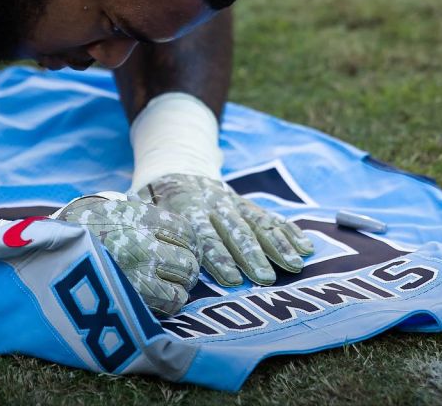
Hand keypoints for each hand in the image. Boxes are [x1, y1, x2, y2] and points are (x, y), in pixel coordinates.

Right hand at [57, 194, 199, 315]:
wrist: (47, 250)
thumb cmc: (77, 227)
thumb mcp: (106, 204)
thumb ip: (132, 205)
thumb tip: (145, 202)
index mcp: (141, 217)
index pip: (186, 232)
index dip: (189, 244)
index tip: (184, 249)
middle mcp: (144, 243)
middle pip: (189, 261)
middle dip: (186, 269)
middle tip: (177, 272)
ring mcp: (138, 272)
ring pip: (184, 285)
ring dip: (179, 288)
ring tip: (168, 287)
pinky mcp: (131, 297)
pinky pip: (168, 304)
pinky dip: (168, 303)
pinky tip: (157, 299)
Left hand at [132, 174, 314, 286]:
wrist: (178, 162)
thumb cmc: (155, 194)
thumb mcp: (141, 201)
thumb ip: (139, 218)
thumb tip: (135, 236)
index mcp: (189, 209)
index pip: (205, 236)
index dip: (218, 258)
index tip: (231, 279)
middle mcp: (216, 207)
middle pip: (237, 233)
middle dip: (252, 257)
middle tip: (266, 279)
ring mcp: (235, 205)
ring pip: (259, 225)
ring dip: (278, 245)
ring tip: (294, 265)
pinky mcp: (248, 205)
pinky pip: (271, 218)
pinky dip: (289, 232)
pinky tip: (306, 248)